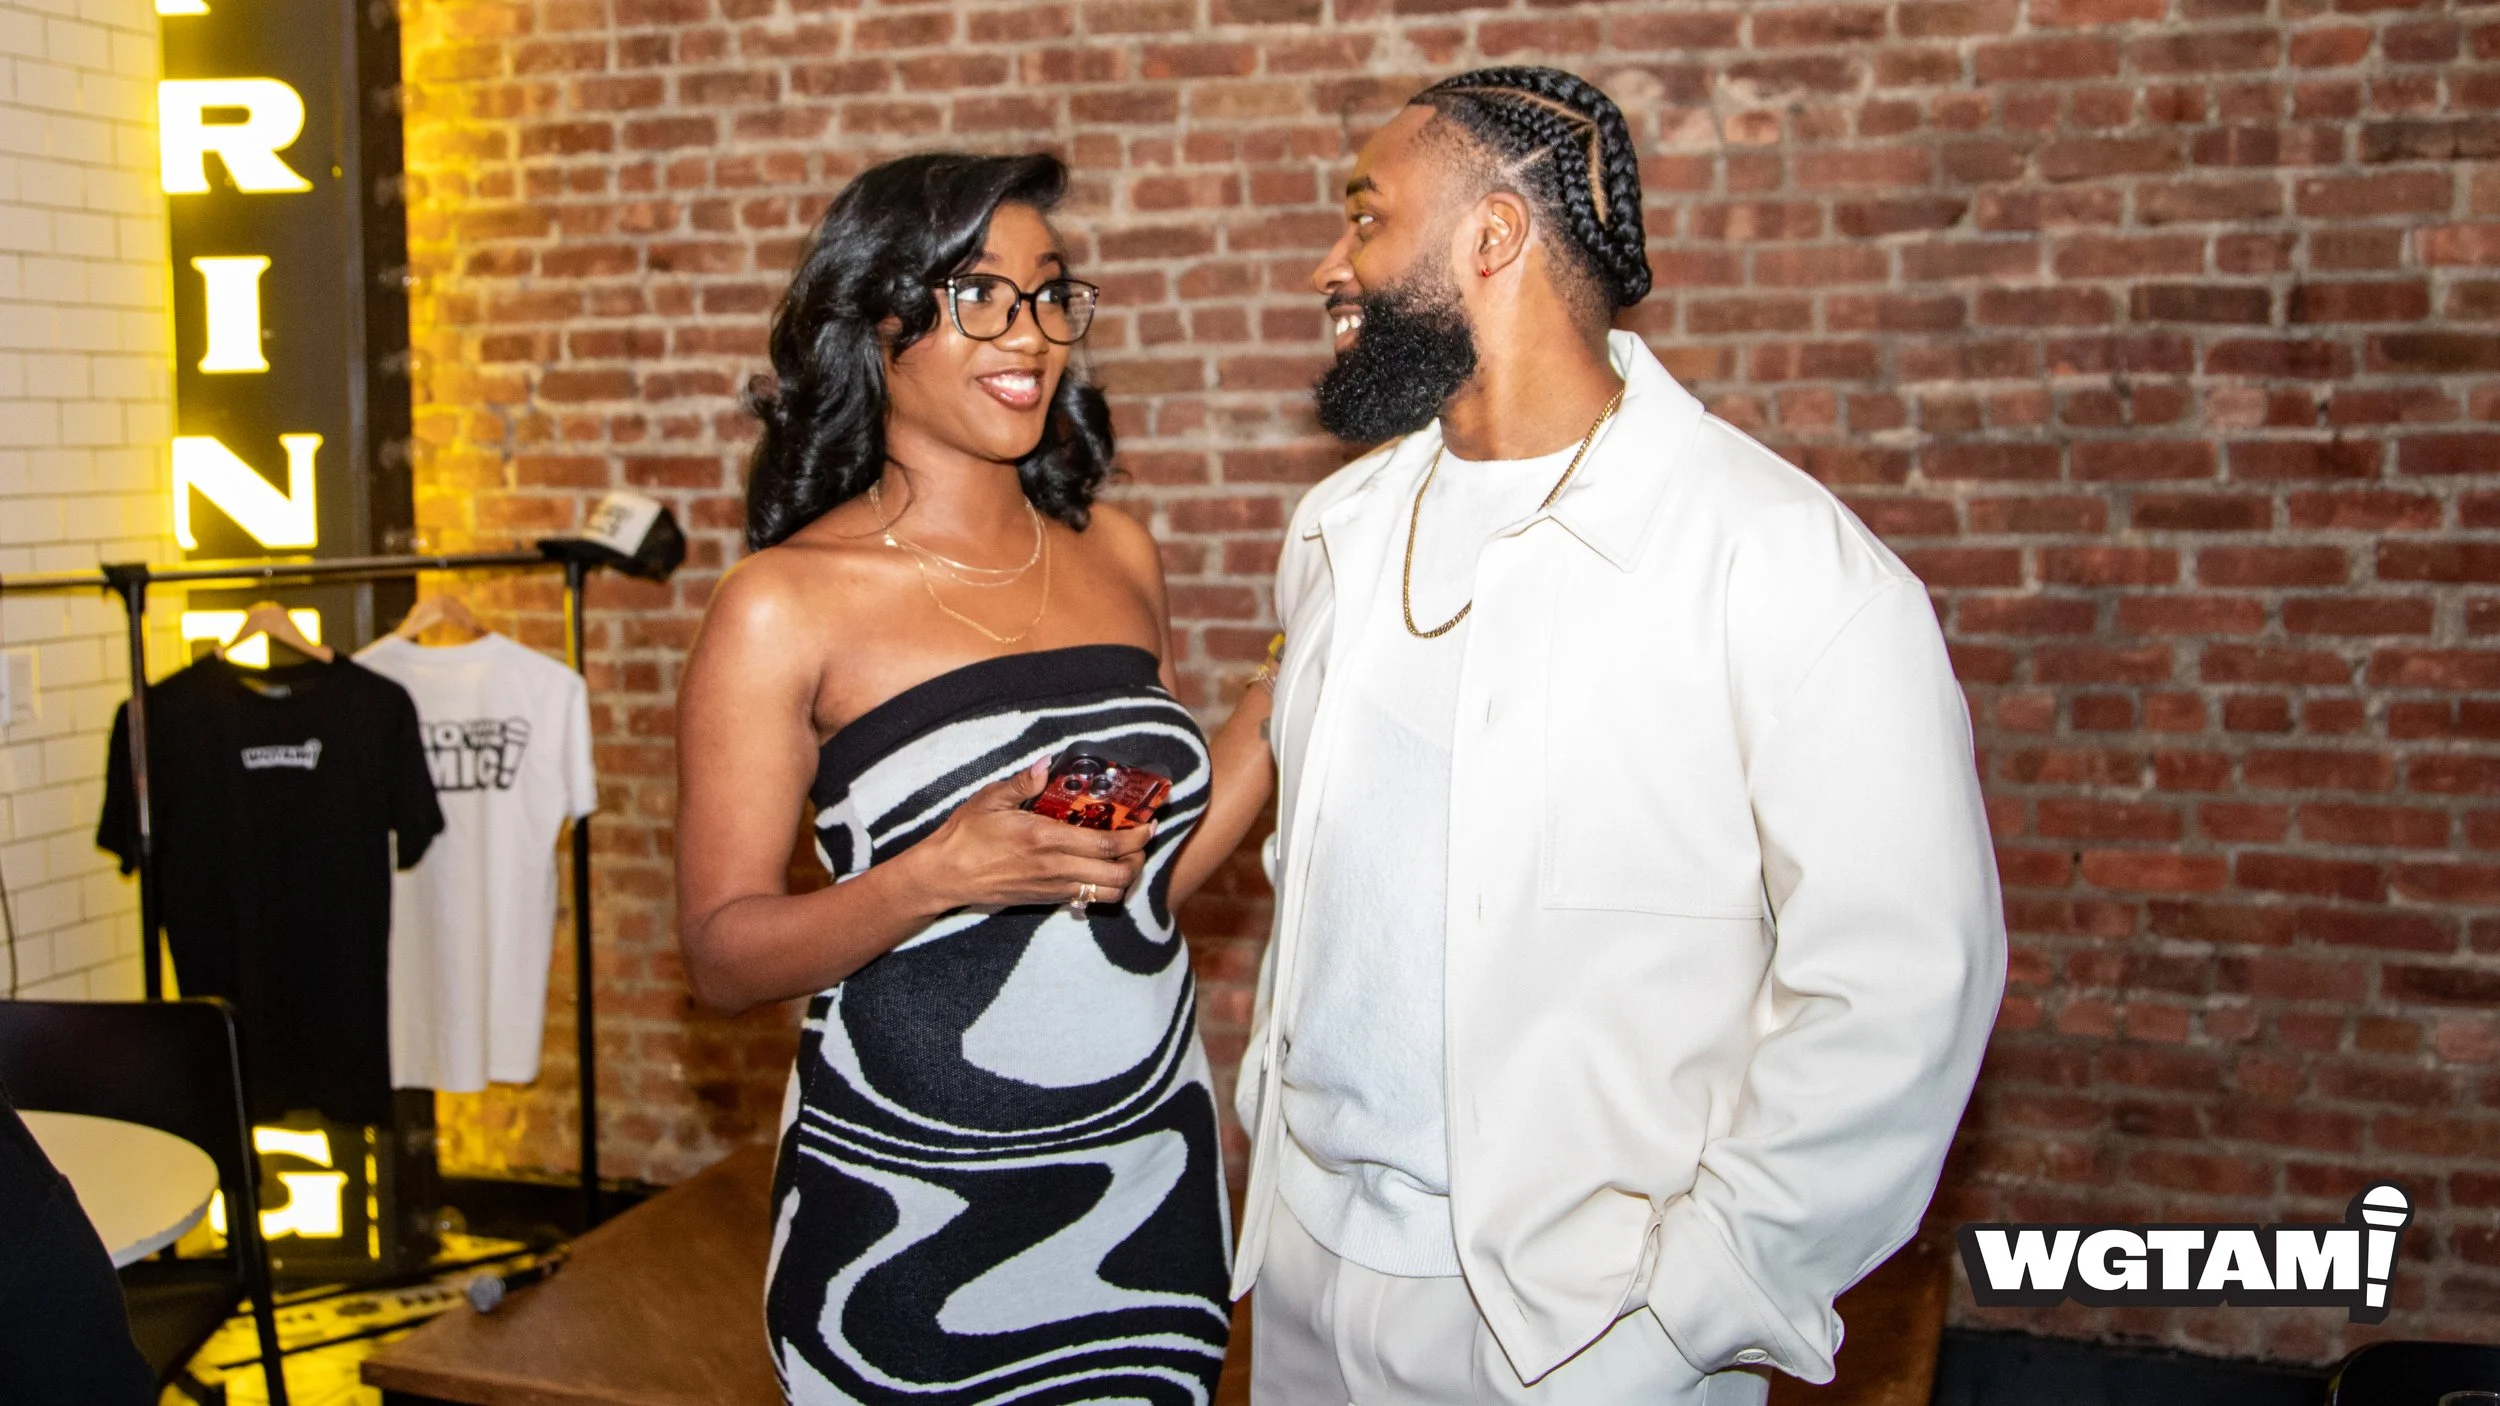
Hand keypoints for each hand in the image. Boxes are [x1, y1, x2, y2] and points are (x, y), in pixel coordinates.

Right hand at [911, 759, 1153, 910]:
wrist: (944, 875)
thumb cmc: (966, 835)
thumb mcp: (990, 799)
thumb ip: (1023, 783)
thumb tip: (1045, 764)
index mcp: (1047, 839)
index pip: (1108, 844)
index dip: (1136, 836)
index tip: (1148, 823)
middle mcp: (1056, 868)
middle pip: (1118, 875)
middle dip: (1139, 859)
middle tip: (1139, 840)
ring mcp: (1053, 888)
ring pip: (1107, 894)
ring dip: (1124, 877)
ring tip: (1123, 856)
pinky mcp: (1046, 899)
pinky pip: (1087, 899)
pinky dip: (1103, 887)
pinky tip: (1098, 866)